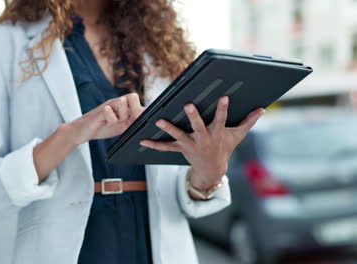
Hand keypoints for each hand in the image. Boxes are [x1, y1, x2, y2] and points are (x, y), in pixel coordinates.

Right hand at [68, 93, 144, 144]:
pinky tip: (106, 124)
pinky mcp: (99, 111)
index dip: (144, 109)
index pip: (138, 100)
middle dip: (134, 111)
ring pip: (122, 102)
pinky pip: (109, 111)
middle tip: (127, 122)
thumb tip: (150, 122)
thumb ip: (134, 122)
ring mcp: (108, 105)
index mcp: (124, 106)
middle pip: (133, 96)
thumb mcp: (122, 126)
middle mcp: (117, 103)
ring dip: (121, 116)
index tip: (145, 119)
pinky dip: (110, 120)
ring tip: (115, 123)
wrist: (82, 131)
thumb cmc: (103, 127)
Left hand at [140, 96, 264, 189]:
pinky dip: (154, 145)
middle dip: (193, 117)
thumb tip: (262, 109)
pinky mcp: (180, 149)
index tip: (223, 97)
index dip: (222, 109)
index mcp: (216, 133)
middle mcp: (202, 139)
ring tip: (158, 121)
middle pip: (198, 127)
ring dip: (168, 128)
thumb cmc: (224, 147)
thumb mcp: (237, 135)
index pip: (221, 119)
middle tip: (188, 105)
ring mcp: (190, 144)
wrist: (212, 169)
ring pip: (178, 136)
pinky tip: (142, 140)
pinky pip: (165, 147)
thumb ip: (248, 121)